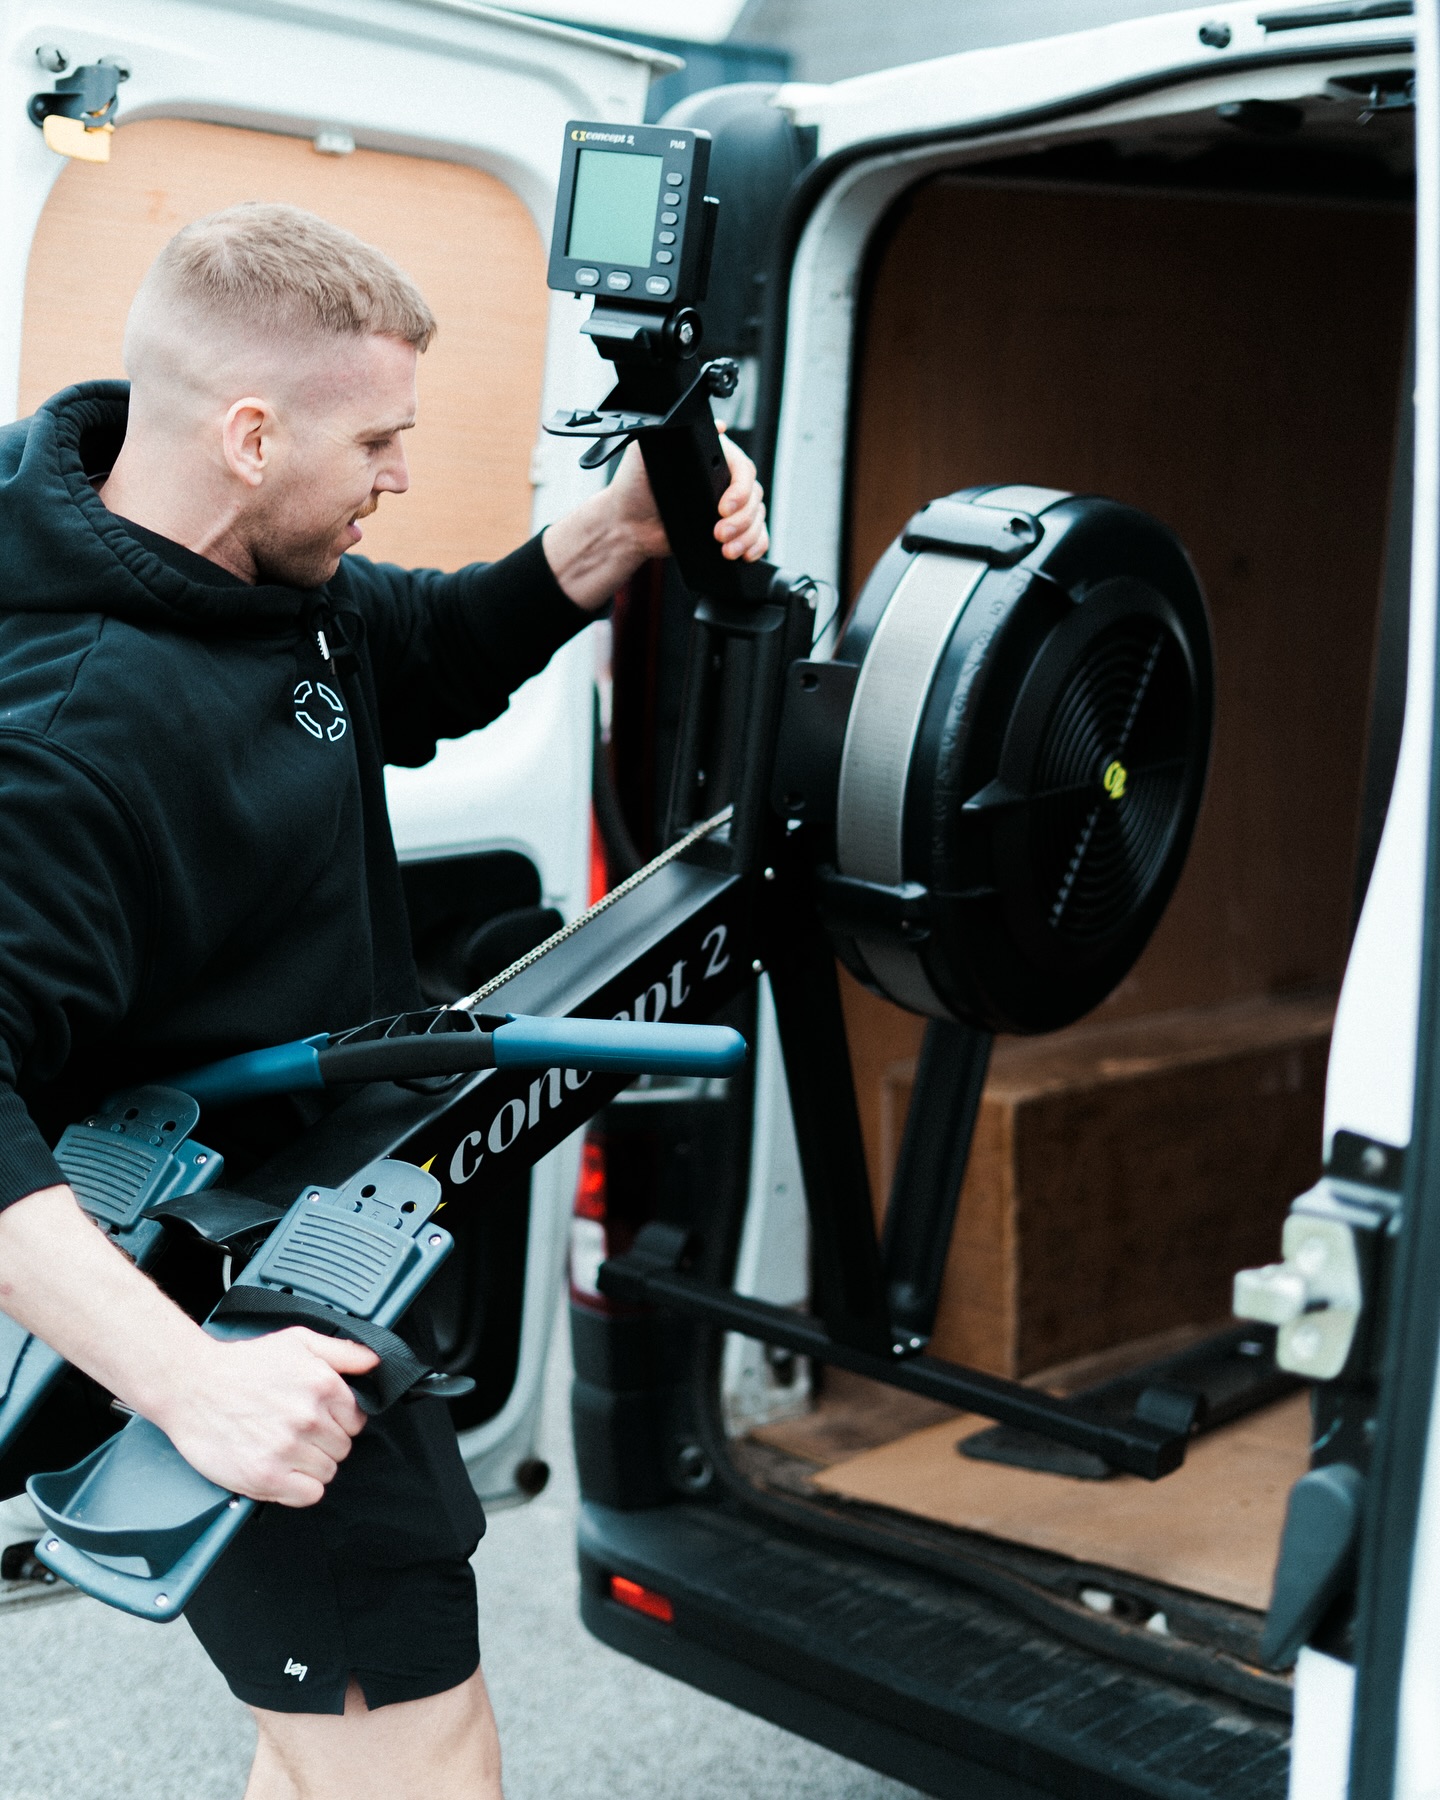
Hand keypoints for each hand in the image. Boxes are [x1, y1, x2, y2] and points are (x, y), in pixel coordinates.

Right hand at [151, 1327, 378, 1506]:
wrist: (191, 1385)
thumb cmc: (241, 1364)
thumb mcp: (298, 1340)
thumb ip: (344, 1351)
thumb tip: (376, 1362)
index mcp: (323, 1385)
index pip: (358, 1419)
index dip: (339, 1420)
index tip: (319, 1418)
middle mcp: (309, 1417)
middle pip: (343, 1447)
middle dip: (325, 1442)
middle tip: (295, 1431)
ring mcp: (288, 1449)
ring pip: (328, 1471)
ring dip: (310, 1465)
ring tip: (283, 1448)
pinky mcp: (267, 1477)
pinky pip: (309, 1494)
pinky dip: (299, 1488)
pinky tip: (282, 1470)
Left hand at [544, 429, 769, 610]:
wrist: (627, 524)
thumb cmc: (635, 486)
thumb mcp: (648, 452)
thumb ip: (674, 433)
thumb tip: (716, 425)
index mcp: (713, 459)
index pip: (743, 470)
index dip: (739, 491)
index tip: (722, 508)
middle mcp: (724, 481)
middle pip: (754, 497)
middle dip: (741, 520)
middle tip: (718, 533)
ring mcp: (729, 507)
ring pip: (757, 518)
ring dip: (747, 537)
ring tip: (725, 550)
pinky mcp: (729, 530)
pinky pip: (757, 537)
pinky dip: (756, 545)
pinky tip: (744, 554)